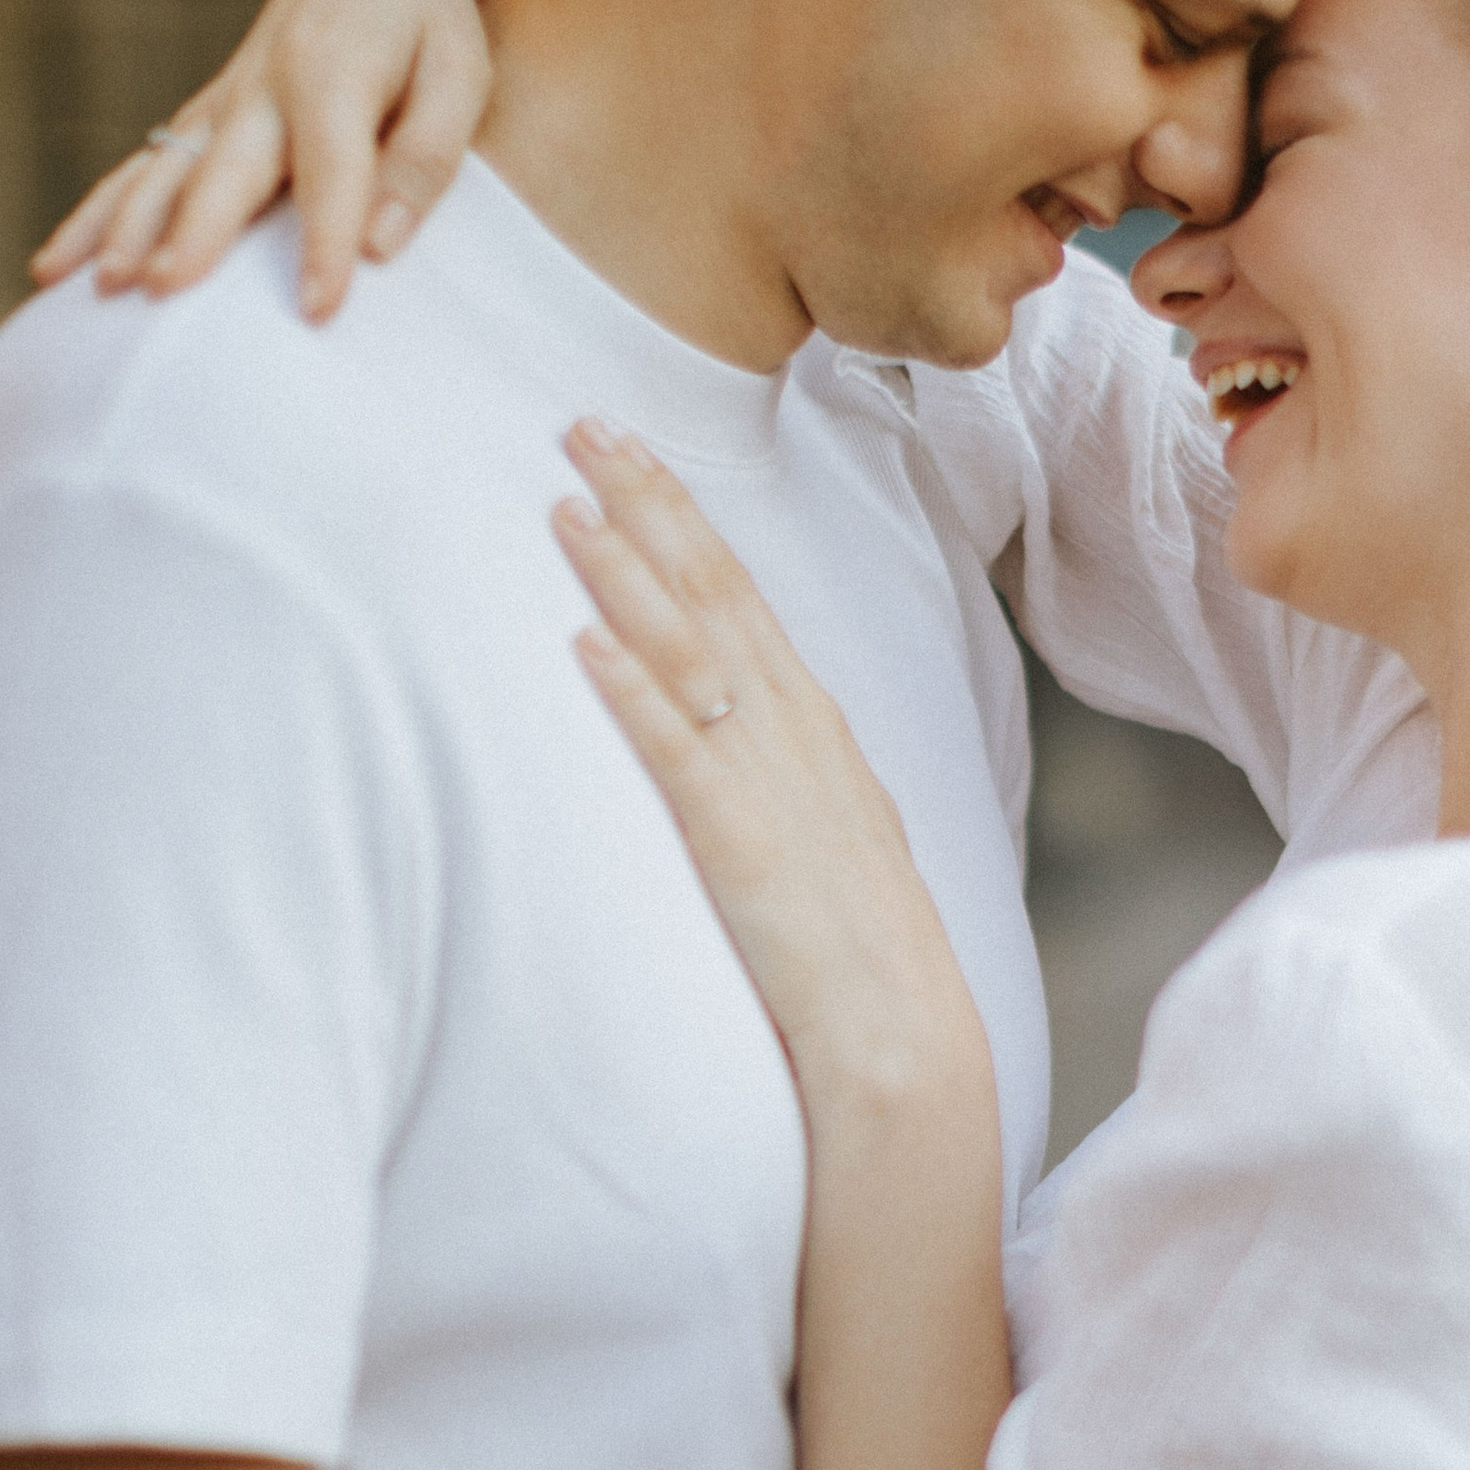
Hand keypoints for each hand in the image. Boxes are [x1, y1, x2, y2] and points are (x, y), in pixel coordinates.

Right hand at [30, 0, 507, 323]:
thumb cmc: (438, 28)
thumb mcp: (463, 77)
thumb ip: (427, 157)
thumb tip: (382, 245)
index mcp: (334, 70)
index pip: (331, 168)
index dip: (324, 241)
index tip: (316, 312)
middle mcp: (264, 83)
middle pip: (225, 169)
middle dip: (193, 233)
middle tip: (164, 294)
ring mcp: (225, 99)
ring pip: (166, 170)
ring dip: (128, 228)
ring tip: (102, 289)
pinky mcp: (208, 117)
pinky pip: (143, 169)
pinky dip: (100, 216)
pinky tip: (58, 269)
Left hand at [555, 423, 982, 1103]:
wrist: (904, 1044)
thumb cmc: (862, 953)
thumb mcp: (829, 833)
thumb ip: (783, 772)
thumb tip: (731, 729)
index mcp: (816, 726)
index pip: (742, 594)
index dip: (682, 517)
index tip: (630, 451)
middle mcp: (797, 733)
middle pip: (714, 592)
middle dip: (649, 503)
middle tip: (583, 424)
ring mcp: (771, 783)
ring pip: (691, 651)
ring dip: (626, 572)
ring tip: (565, 504)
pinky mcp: (740, 844)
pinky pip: (678, 753)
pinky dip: (632, 692)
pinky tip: (584, 642)